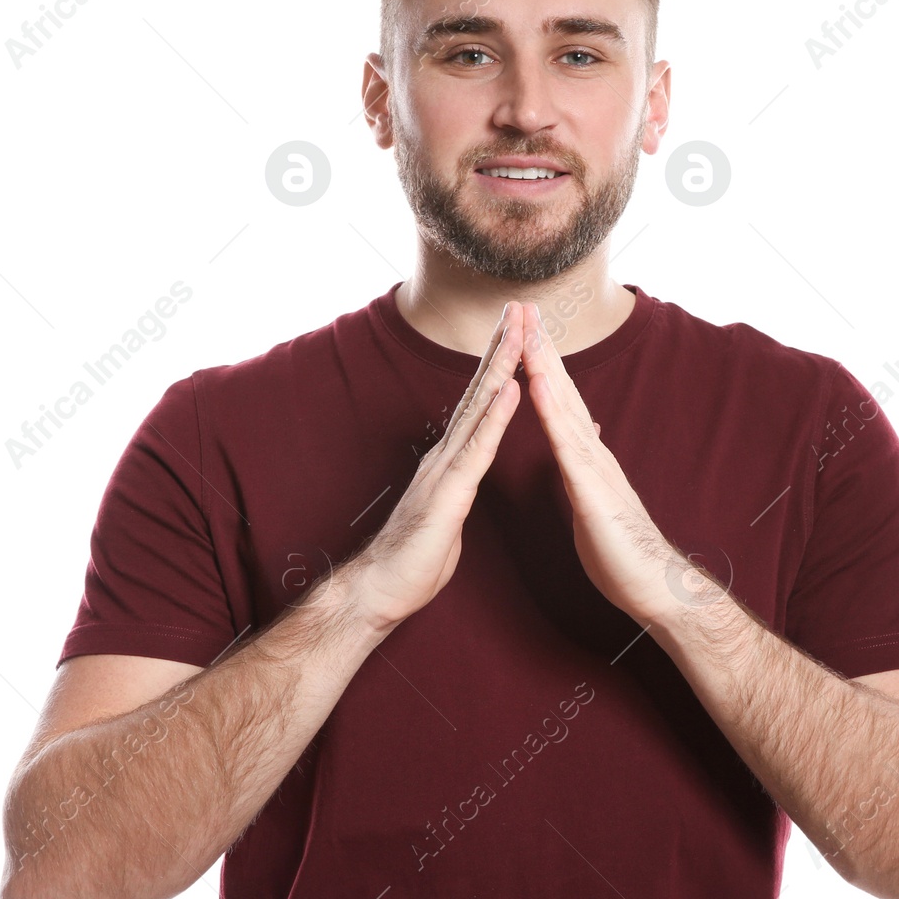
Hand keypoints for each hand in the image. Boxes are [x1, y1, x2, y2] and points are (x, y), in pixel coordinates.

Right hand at [347, 300, 522, 631]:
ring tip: (520, 332)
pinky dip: (496, 418)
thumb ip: (457, 489)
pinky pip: (477, 450)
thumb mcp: (446, 514)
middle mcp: (444, 454)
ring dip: (501, 368)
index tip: (516, 331)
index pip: (478, 402)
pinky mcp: (448, 494)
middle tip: (519, 307)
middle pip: (477, 391)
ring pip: (478, 409)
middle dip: (500, 347)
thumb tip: (464, 479)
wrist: (378, 591)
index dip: (498, 364)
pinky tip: (511, 390)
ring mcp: (444, 470)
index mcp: (449, 460)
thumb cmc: (413, 560)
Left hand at [520, 301, 694, 624]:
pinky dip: (550, 409)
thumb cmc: (623, 550)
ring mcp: (593, 466)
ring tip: (527, 329)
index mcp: (587, 456)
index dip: (542, 364)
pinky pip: (566, 442)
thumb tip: (584, 441)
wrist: (654, 585)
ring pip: (564, 406)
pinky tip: (536, 382)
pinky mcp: (591, 488)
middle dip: (542, 347)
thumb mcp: (597, 500)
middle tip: (524, 306)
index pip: (561, 401)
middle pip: (562, 389)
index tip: (525, 331)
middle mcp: (592, 450)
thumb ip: (588, 468)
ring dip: (544, 365)